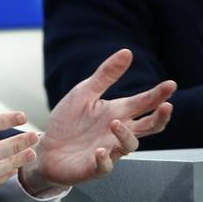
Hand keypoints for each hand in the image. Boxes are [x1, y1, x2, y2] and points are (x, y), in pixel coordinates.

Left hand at [20, 49, 175, 194]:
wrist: (46, 148)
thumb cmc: (68, 121)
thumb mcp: (84, 92)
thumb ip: (106, 75)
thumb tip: (127, 52)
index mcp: (117, 112)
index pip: (143, 103)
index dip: (158, 95)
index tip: (170, 84)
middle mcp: (117, 131)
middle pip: (148, 127)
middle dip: (160, 117)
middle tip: (166, 106)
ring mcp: (108, 149)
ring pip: (129, 145)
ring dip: (125, 134)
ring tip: (114, 123)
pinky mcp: (94, 166)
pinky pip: (105, 165)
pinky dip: (104, 159)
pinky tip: (100, 151)